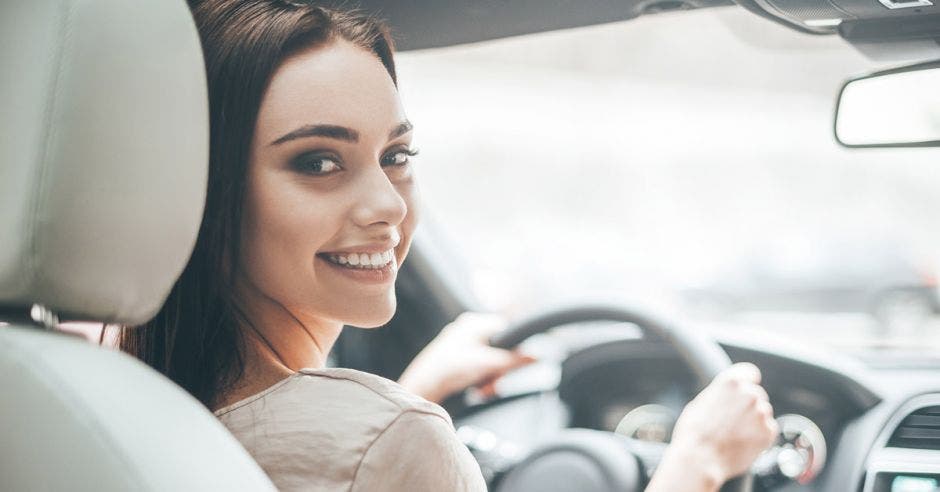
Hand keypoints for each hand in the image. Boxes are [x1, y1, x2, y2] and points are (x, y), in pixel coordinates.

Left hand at [398, 312, 535, 403]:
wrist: (423, 387)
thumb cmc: (449, 370)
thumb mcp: (488, 364)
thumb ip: (514, 360)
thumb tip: (536, 356)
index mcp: (474, 323)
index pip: (507, 330)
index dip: (515, 348)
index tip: (519, 364)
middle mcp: (468, 330)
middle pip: (500, 347)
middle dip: (500, 369)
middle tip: (494, 382)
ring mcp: (460, 344)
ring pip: (490, 359)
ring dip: (491, 377)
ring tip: (483, 387)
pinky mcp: (456, 358)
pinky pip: (478, 366)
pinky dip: (481, 378)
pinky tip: (477, 389)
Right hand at [647, 363, 778, 491]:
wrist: (700, 458)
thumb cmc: (694, 432)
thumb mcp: (700, 402)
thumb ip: (719, 393)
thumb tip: (725, 395)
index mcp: (731, 382)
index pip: (751, 372)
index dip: (747, 381)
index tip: (746, 388)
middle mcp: (749, 393)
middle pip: (757, 394)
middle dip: (748, 405)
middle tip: (733, 419)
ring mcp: (761, 413)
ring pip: (763, 412)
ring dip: (754, 420)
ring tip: (735, 433)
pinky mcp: (768, 432)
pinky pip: (768, 430)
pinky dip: (759, 435)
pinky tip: (743, 441)